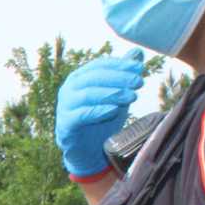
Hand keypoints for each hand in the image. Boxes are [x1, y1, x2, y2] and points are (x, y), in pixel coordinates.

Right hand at [55, 52, 145, 177]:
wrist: (90, 150)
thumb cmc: (102, 118)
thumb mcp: (117, 94)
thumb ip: (123, 74)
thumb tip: (137, 53)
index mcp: (79, 78)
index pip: (99, 65)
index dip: (119, 64)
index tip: (139, 68)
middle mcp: (69, 89)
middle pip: (93, 78)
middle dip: (118, 78)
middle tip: (138, 81)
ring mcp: (64, 107)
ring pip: (87, 95)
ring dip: (112, 94)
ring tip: (132, 96)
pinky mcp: (65, 125)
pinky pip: (80, 115)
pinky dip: (98, 111)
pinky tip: (114, 110)